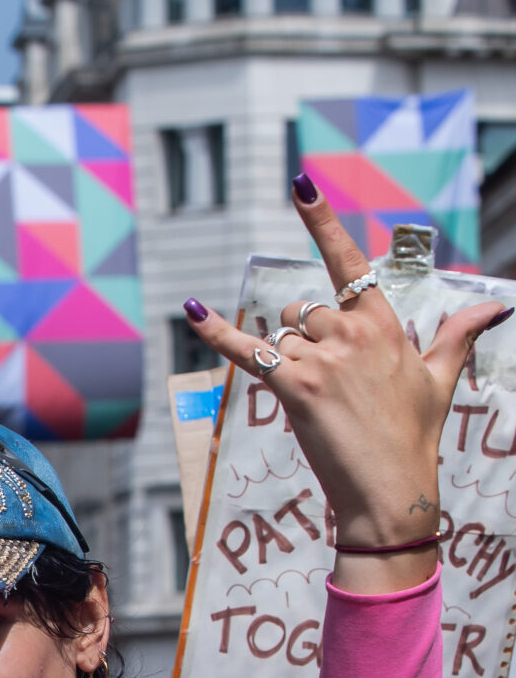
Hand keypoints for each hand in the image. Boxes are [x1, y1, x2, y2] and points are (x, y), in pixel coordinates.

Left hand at [184, 175, 508, 590]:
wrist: (391, 490)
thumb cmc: (413, 435)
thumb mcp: (440, 379)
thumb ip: (456, 336)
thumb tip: (496, 306)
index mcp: (384, 326)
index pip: (348, 263)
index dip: (321, 223)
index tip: (300, 186)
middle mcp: (352, 333)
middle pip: (303, 310)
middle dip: (305, 337)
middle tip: (333, 382)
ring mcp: (322, 358)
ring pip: (280, 337)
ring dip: (288, 362)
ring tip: (322, 402)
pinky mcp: (294, 386)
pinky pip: (247, 352)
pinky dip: (217, 334)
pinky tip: (193, 311)